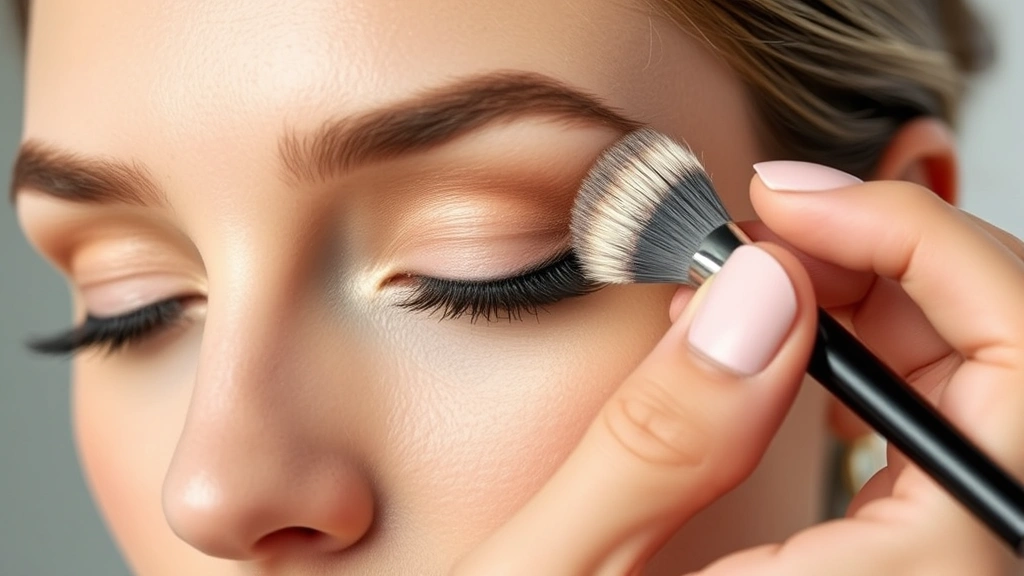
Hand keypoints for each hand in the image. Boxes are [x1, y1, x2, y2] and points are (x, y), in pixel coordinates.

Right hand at [454, 161, 1023, 574]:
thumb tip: (761, 294)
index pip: (1020, 377)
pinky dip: (866, 360)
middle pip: (1013, 371)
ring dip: (878, 302)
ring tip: (752, 277)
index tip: (792, 202)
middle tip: (763, 229)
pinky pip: (931, 441)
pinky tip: (781, 343)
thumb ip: (660, 443)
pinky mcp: (889, 569)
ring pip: (978, 398)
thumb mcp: (561, 574)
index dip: (927, 248)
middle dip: (896, 261)